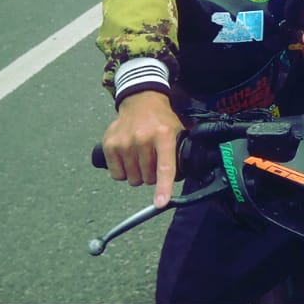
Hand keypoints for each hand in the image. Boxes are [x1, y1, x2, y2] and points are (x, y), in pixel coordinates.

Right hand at [101, 90, 183, 207]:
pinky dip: (123, 172)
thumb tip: (194, 171)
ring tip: (141, 158)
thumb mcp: (177, 130)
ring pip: (132, 179)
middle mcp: (143, 138)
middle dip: (152, 175)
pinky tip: (128, 158)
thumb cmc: (161, 120)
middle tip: (153, 160)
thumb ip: (182, 151)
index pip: (164, 166)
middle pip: (148, 178)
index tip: (160, 203)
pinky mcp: (110, 145)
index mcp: (164, 135)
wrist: (141, 101)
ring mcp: (124, 142)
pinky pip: (117, 175)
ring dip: (138, 174)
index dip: (163, 187)